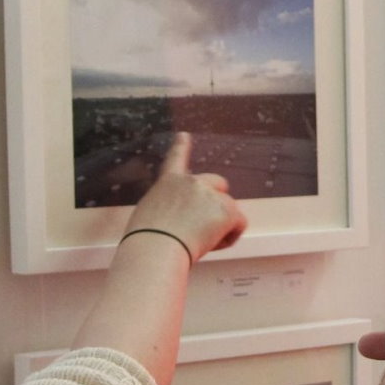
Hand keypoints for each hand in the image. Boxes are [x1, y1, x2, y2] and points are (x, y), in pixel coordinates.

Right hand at [123, 133, 247, 260]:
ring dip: (220, 225)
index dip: (182, 146)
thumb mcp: (149, 214)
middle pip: (218, 184)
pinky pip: (239, 223)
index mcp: (168, 181)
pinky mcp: (226, 210)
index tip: (184, 135)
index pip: (176, 158)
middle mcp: (191, 181)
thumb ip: (168, 208)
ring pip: (228, 209)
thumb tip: (179, 221)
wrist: (156, 248)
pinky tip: (213, 244)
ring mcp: (210, 194)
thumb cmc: (145, 240)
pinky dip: (230, 236)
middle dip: (216, 202)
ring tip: (199, 242)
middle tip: (203, 226)